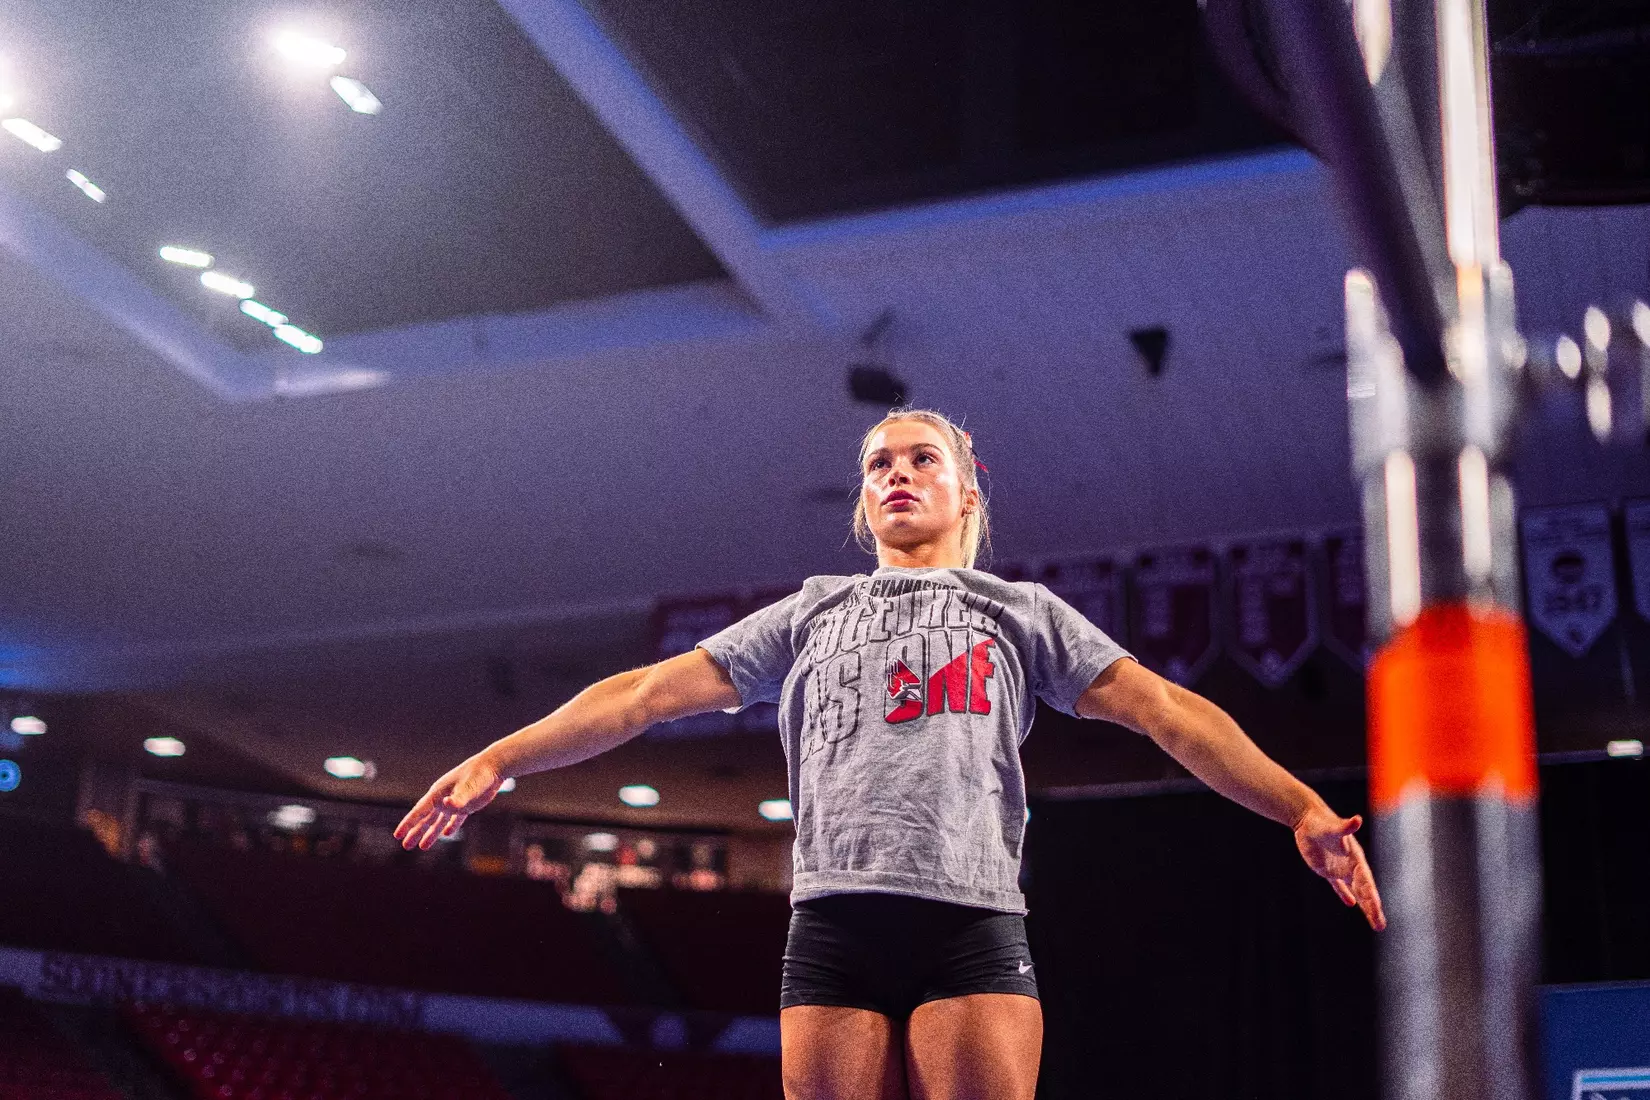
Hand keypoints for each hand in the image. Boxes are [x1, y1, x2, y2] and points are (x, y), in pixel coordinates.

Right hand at [394, 754, 505, 850]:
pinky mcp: (467, 804)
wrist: (493, 766)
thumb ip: (458, 798)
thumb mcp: (469, 788)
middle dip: (415, 832)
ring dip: (430, 833)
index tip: (397, 835)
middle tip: (405, 846)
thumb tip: (445, 804)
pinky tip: (447, 834)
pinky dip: (451, 826)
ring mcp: (455, 801)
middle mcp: (443, 798)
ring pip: (438, 820)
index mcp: (439, 793)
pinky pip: (456, 818)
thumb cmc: (479, 775)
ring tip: (422, 847)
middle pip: (426, 818)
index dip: (408, 823)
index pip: (419, 811)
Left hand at [1293, 807, 1386, 930]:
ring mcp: (1340, 868)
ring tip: (1375, 922)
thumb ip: (1345, 826)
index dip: (1371, 896)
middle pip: (1364, 891)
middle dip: (1373, 908)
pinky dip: (1344, 894)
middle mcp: (1351, 865)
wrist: (1307, 819)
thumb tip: (1357, 819)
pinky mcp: (1327, 869)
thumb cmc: (1321, 822)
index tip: (1377, 910)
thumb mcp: (1332, 827)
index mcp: (1355, 859)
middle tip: (1381, 926)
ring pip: (1356, 890)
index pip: (1366, 882)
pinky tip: (1351, 904)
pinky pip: (1338, 885)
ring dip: (1365, 906)